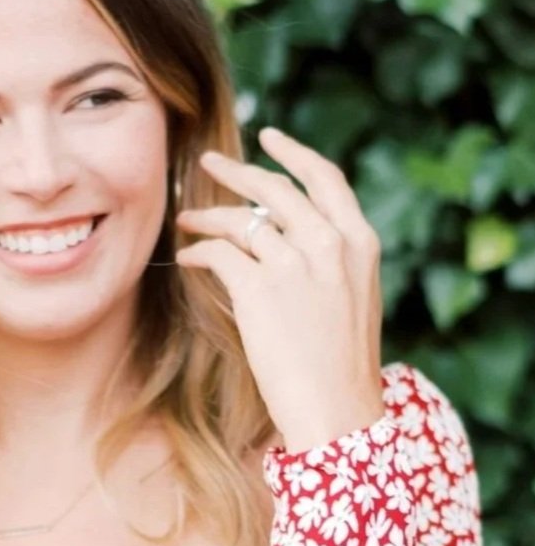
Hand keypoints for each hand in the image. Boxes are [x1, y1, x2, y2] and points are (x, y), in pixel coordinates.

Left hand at [175, 126, 384, 453]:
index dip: (294, 153)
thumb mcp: (354, 300)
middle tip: (207, 162)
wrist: (337, 408)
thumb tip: (288, 238)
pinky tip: (187, 258)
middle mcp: (330, 243)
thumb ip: (330, 262)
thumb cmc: (342, 366)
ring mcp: (295, 263)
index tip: (269, 137)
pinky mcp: (260, 288)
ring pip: (241, 219)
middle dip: (236, 171)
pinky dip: (198, 252)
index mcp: (360, 242)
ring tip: (186, 218)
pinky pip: (219, 253)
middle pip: (275, 189)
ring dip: (207, 215)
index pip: (325, 178)